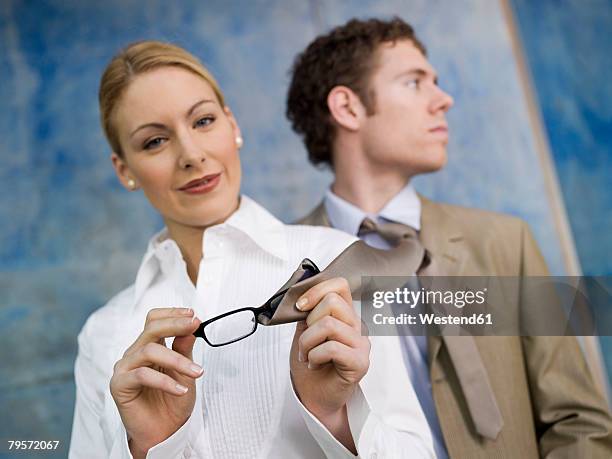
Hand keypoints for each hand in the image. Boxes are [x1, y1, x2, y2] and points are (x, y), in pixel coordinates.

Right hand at [110, 307, 202, 457]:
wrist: (165, 432)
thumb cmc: (173, 401)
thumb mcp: (185, 371)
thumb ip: (184, 348)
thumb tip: (192, 325)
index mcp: (149, 346)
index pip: (154, 320)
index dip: (172, 313)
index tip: (193, 315)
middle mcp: (135, 354)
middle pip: (151, 329)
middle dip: (175, 325)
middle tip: (194, 326)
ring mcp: (125, 368)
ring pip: (149, 351)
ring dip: (177, 360)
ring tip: (196, 372)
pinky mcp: (119, 385)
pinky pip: (142, 375)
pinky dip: (165, 381)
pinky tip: (181, 390)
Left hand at [290, 277, 369, 451]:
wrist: (313, 397)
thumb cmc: (310, 366)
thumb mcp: (304, 332)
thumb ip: (307, 313)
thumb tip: (300, 296)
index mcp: (345, 315)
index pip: (340, 285)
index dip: (317, 290)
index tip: (300, 306)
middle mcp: (356, 326)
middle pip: (333, 302)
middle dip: (309, 321)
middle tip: (306, 341)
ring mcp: (361, 344)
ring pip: (329, 325)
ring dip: (308, 342)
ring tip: (307, 354)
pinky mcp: (359, 362)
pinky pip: (331, 347)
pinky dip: (315, 356)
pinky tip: (315, 364)